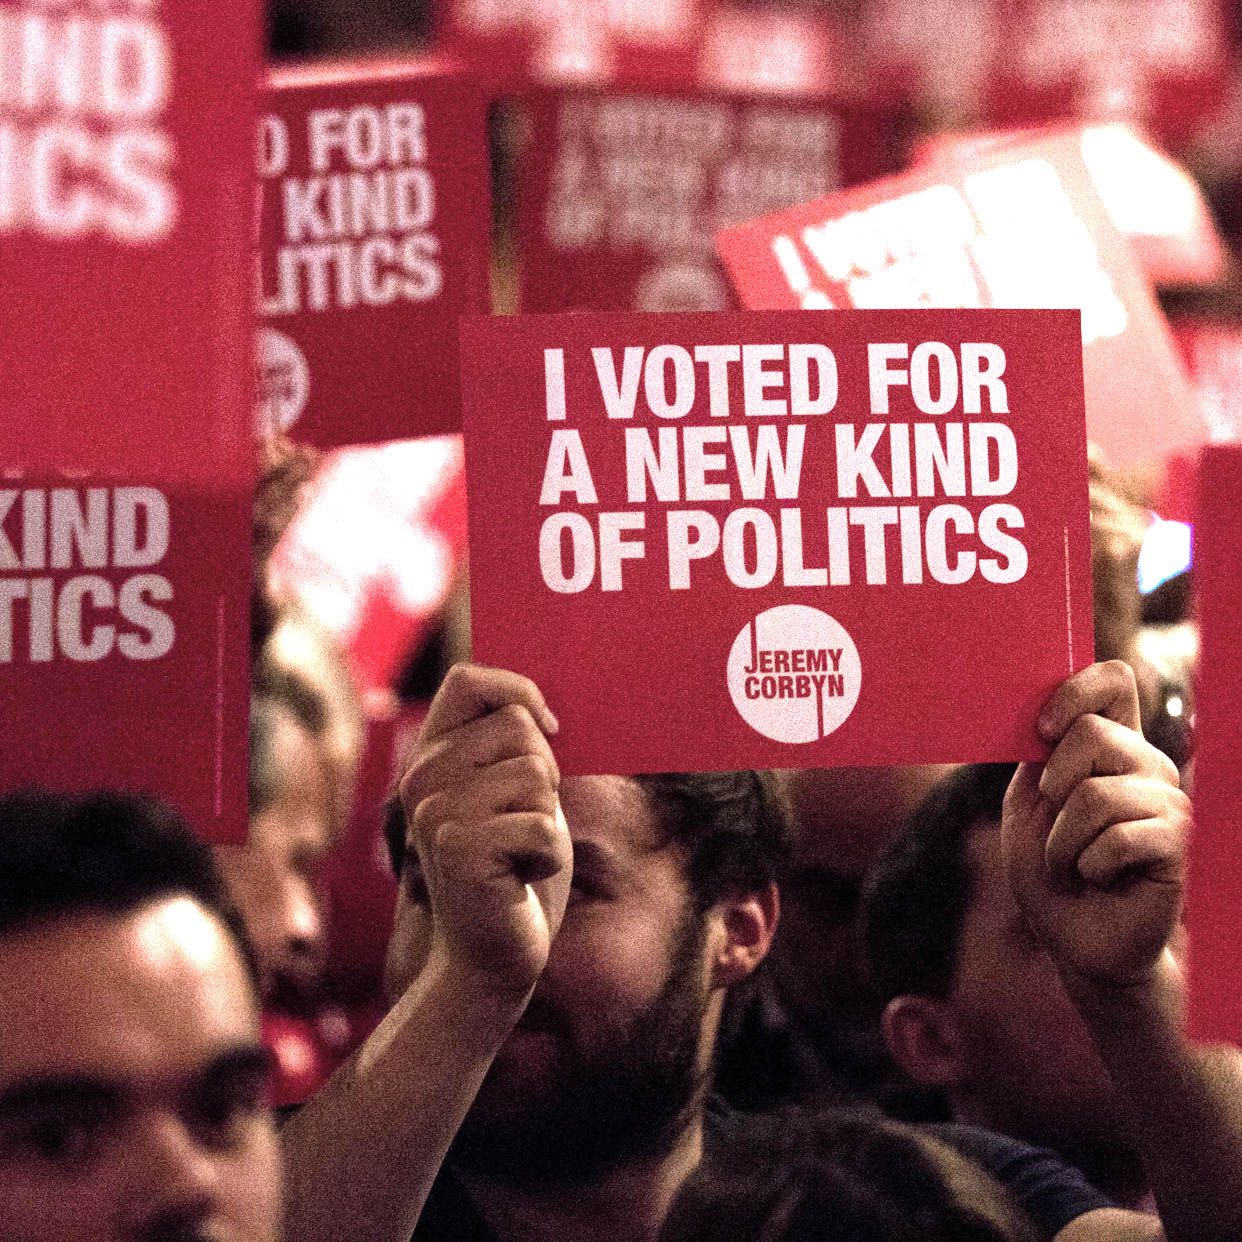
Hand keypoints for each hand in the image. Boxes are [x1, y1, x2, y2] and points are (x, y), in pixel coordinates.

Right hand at [398, 664, 572, 997]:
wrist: (491, 957)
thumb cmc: (515, 868)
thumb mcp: (514, 792)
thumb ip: (514, 746)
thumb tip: (540, 707)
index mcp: (430, 757)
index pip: (469, 680)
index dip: (518, 692)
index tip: (548, 730)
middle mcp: (421, 779)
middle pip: (520, 728)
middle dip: (545, 776)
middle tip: (519, 825)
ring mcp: (435, 814)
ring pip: (537, 775)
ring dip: (546, 821)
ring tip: (516, 855)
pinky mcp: (458, 850)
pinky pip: (543, 825)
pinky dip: (548, 856)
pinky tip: (519, 880)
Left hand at [1002, 661, 1190, 990]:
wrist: (1075, 940)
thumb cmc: (1050, 870)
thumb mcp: (1029, 804)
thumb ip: (1040, 755)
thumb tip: (1049, 714)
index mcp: (1112, 746)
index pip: (1112, 680)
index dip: (1073, 690)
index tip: (1041, 730)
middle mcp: (1148, 765)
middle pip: (1092, 732)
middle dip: (1053, 788)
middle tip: (1057, 827)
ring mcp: (1169, 803)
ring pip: (1093, 794)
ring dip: (1062, 841)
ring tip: (1073, 864)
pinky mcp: (1179, 844)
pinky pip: (1116, 838)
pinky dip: (1087, 865)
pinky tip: (1098, 879)